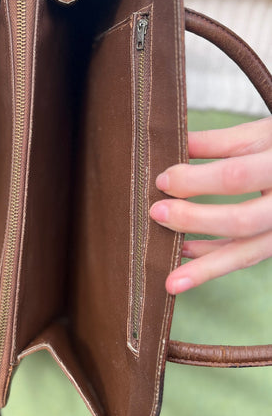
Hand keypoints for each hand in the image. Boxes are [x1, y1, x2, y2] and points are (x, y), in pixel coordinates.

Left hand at [150, 116, 271, 293]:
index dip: (196, 180)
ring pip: (248, 252)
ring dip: (205, 267)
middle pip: (241, 220)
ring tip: (170, 280)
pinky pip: (247, 257)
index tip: (163, 179)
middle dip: (195, 220)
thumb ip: (215, 143)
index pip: (235, 177)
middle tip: (156, 213)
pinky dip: (214, 260)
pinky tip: (184, 257)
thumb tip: (169, 144)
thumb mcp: (258, 136)